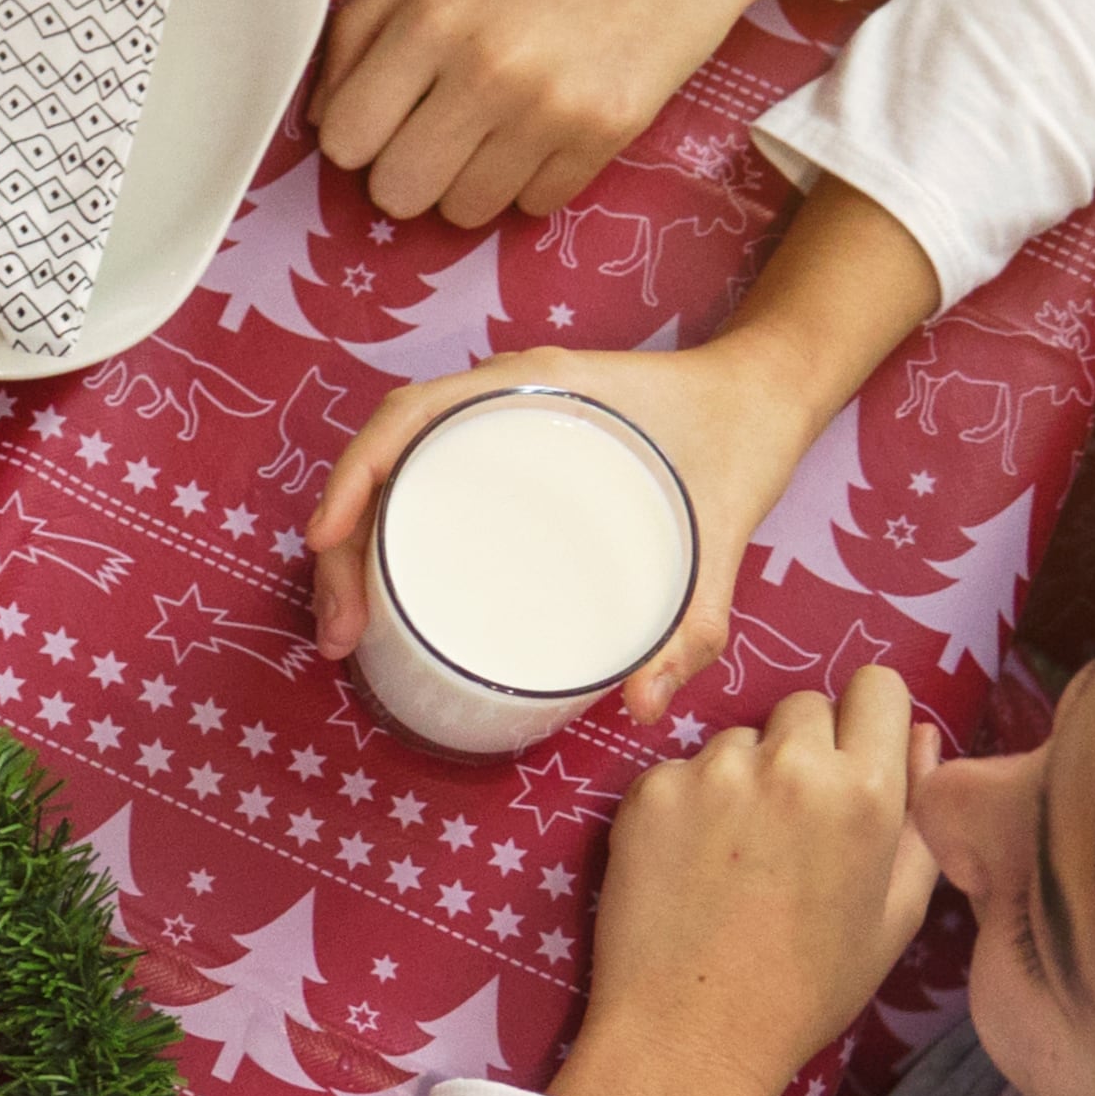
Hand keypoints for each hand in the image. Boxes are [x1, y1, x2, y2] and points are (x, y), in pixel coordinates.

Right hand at [304, 338, 847, 728]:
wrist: (768, 394)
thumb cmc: (743, 442)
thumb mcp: (723, 534)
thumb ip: (694, 622)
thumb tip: (640, 705)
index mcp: (536, 390)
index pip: (410, 419)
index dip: (353, 480)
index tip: (326, 546)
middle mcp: (502, 394)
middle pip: (386, 457)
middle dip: (343, 543)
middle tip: (342, 632)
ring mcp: (500, 419)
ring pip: (396, 471)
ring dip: (357, 542)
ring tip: (351, 623)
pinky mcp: (511, 448)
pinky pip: (428, 478)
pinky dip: (392, 528)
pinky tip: (390, 589)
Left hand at [311, 0, 845, 226]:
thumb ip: (369, 26)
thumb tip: (322, 117)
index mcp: (434, 13)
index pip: (343, 137)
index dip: (357, 134)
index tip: (384, 115)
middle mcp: (486, 66)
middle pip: (396, 193)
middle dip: (408, 170)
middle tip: (440, 128)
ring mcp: (550, 108)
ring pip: (462, 212)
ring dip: (470, 180)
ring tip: (500, 123)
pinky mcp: (606, 134)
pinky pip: (534, 205)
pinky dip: (534, 179)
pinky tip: (552, 123)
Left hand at [552, 671, 942, 1095]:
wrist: (692, 1035)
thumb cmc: (805, 988)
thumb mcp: (895, 915)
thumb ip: (919, 819)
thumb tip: (922, 741)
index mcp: (867, 792)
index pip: (877, 688)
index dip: (865, 721)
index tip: (851, 758)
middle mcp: (792, 765)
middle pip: (805, 707)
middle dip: (803, 749)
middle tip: (788, 824)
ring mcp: (714, 772)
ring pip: (738, 739)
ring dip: (741, 777)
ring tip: (733, 859)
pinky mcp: (649, 790)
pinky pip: (678, 771)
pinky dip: (684, 805)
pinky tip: (685, 868)